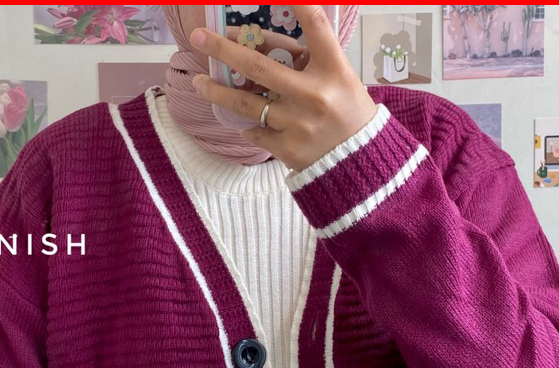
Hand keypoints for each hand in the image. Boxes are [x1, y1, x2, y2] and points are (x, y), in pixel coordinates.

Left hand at [189, 5, 377, 171]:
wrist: (358, 161)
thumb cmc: (346, 112)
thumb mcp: (339, 77)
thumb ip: (307, 59)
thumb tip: (262, 41)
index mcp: (333, 69)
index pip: (315, 26)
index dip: (298, 3)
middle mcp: (315, 94)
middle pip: (259, 67)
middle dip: (224, 50)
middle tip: (199, 38)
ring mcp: (299, 123)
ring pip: (247, 104)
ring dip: (217, 91)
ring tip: (199, 82)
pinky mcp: (288, 148)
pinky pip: (255, 131)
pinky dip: (246, 124)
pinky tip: (243, 121)